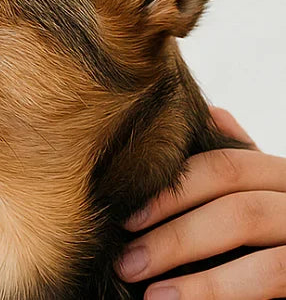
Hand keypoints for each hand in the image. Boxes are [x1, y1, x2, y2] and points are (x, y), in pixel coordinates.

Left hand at [115, 107, 285, 299]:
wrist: (277, 288)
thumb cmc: (256, 250)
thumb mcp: (243, 206)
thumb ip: (227, 172)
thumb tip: (211, 114)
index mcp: (279, 178)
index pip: (225, 166)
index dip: (172, 192)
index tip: (126, 218)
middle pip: (236, 203)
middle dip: (175, 234)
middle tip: (126, 261)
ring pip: (252, 232)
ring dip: (194, 265)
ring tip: (148, 292)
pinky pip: (272, 273)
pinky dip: (219, 289)